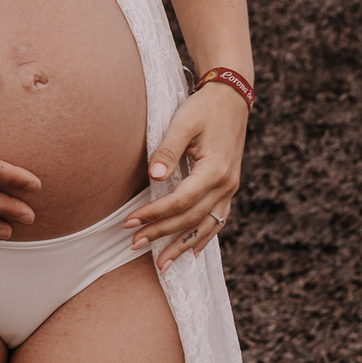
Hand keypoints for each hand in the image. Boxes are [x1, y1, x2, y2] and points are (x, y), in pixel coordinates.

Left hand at [125, 79, 247, 272]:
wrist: (232, 98)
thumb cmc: (204, 108)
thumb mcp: (183, 123)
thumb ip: (168, 150)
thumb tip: (153, 177)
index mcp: (215, 170)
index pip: (179, 201)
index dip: (154, 214)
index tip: (129, 222)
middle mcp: (226, 185)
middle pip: (190, 218)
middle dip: (161, 234)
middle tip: (134, 245)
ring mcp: (230, 189)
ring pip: (206, 226)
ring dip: (182, 245)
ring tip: (162, 264)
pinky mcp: (229, 188)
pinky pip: (218, 220)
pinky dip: (204, 237)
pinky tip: (192, 251)